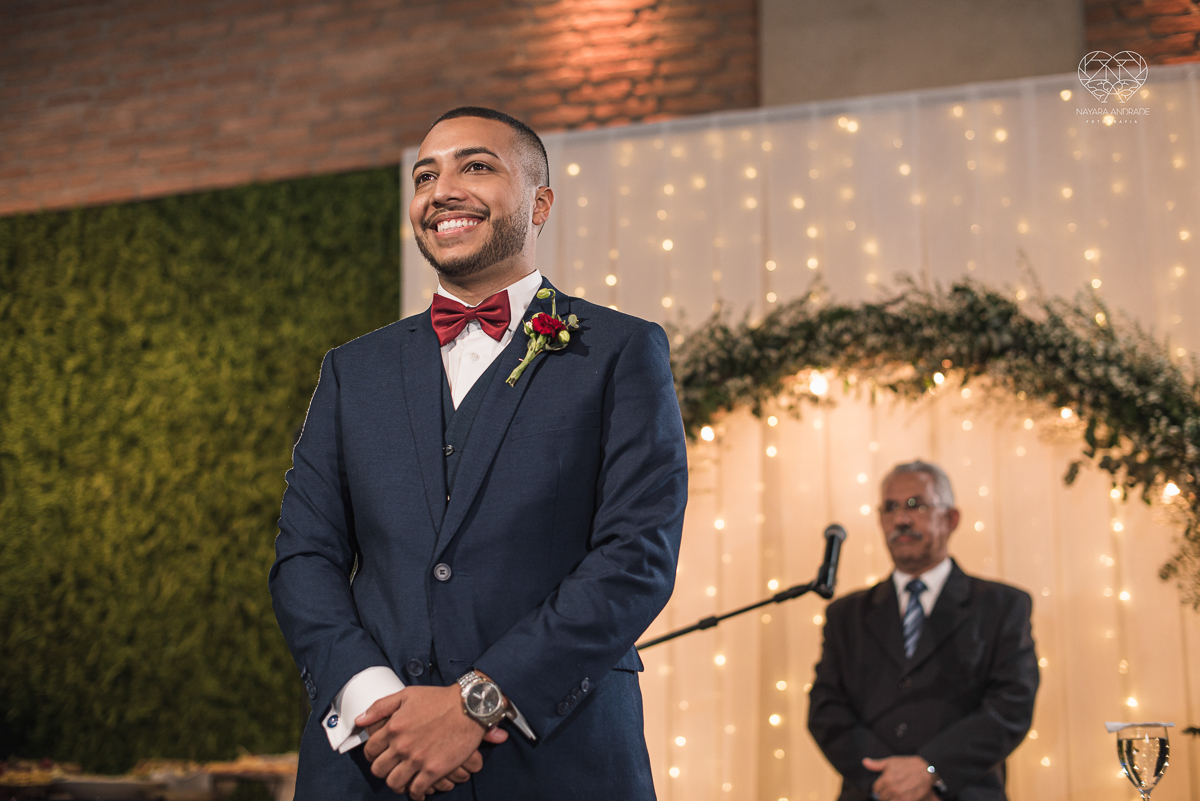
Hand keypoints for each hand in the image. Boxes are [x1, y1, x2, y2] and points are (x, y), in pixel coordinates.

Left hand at [356, 686, 509, 799]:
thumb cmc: (439, 699)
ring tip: (403, 781)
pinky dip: (416, 793)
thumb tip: (360, 720)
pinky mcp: (434, 770)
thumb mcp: (406, 695)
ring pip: (394, 783)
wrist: (468, 707)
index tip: (379, 757)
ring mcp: (417, 759)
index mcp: (393, 727)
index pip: (370, 750)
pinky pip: (417, 789)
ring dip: (397, 784)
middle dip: (383, 771)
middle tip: (391, 769)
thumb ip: (380, 707)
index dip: (372, 756)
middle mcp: (402, 745)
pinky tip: (418, 790)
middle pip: (379, 770)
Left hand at [862, 756, 934, 800]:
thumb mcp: (891, 762)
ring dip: (890, 798)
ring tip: (895, 793)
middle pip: (881, 797)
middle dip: (883, 795)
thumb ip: (877, 764)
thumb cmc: (908, 765)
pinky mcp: (908, 800)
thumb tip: (865, 762)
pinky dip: (896, 800)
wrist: (926, 770)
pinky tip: (899, 796)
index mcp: (886, 778)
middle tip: (889, 790)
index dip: (878, 789)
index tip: (882, 787)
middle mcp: (892, 788)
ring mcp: (900, 795)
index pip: (876, 789)